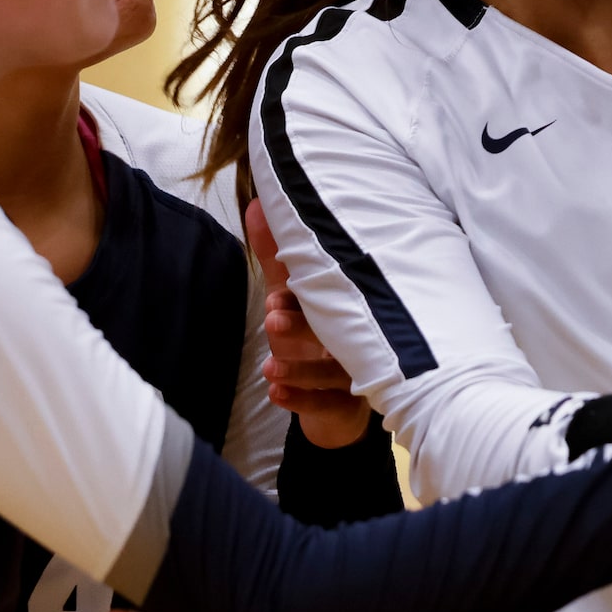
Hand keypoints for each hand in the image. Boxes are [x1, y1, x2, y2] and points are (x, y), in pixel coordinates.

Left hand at [245, 198, 372, 449]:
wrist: (338, 402)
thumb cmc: (313, 337)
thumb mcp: (289, 296)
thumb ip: (274, 257)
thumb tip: (257, 205)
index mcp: (342, 308)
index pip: (329, 299)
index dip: (300, 297)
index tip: (274, 298)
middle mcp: (353, 339)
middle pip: (334, 333)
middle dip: (301, 327)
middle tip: (272, 320)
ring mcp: (354, 375)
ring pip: (335, 373)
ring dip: (301, 370)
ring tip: (270, 368)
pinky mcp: (348, 407)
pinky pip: (329, 405)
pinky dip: (302, 400)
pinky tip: (276, 393)